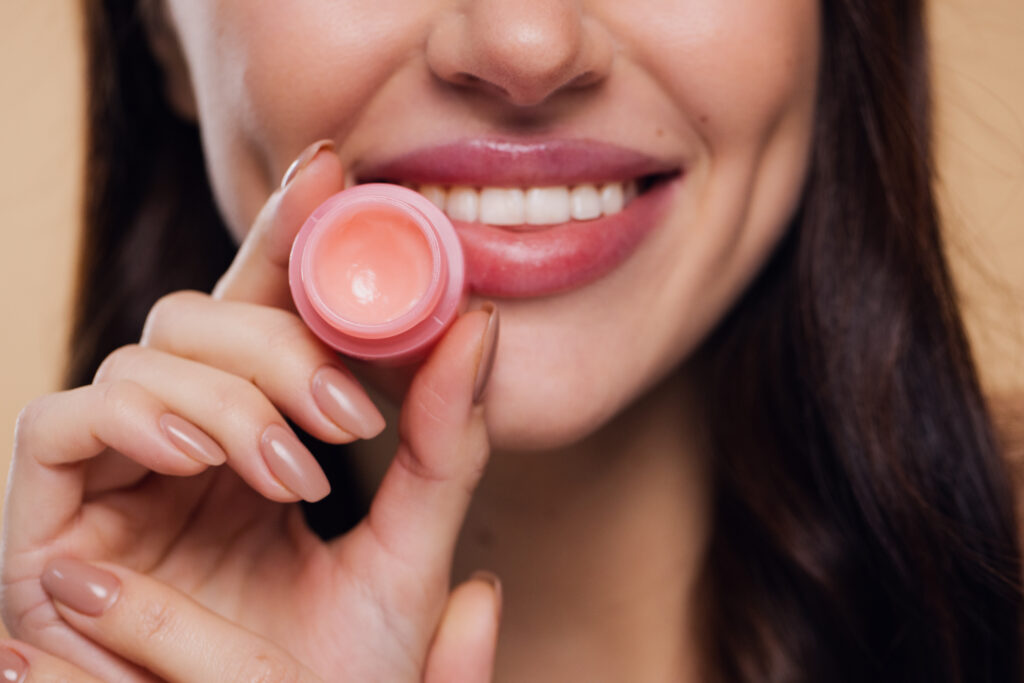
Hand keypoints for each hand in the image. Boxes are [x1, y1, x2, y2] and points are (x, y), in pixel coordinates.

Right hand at [1, 142, 500, 679]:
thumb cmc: (325, 673)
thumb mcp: (405, 555)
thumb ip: (444, 451)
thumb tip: (478, 329)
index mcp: (262, 433)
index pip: (270, 310)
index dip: (293, 233)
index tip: (338, 172)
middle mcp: (186, 436)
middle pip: (208, 313)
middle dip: (281, 338)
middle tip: (352, 409)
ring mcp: (117, 469)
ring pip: (150, 352)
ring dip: (234, 395)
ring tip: (298, 471)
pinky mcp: (46, 513)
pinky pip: (66, 419)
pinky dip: (140, 416)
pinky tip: (204, 453)